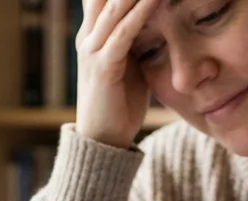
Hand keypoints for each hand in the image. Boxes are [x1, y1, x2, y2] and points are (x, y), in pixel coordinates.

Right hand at [76, 0, 160, 148]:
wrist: (103, 140)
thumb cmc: (120, 102)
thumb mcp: (130, 62)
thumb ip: (137, 37)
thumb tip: (159, 17)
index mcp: (93, 31)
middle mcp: (89, 34)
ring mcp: (93, 49)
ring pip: (116, 5)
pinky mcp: (104, 66)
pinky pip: (124, 32)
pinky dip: (141, 12)